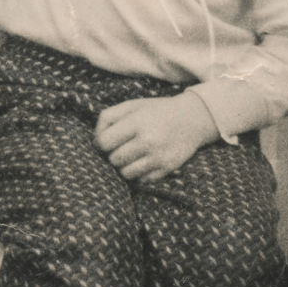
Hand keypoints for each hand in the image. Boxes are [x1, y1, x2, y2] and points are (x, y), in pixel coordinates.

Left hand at [94, 92, 219, 183]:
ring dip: (124, 166)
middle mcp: (148, 140)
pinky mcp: (167, 169)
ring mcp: (158, 157)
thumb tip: (95, 140)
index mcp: (137, 121)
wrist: (192, 119)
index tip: (107, 140)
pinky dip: (138, 174)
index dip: (101, 143)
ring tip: (131, 155)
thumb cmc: (156, 111)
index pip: (103, 142)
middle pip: (114, 160)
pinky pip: (141, 181)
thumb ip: (108, 117)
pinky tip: (143, 162)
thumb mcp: (132, 105)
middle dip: (113, 155)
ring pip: (125, 174)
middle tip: (121, 147)